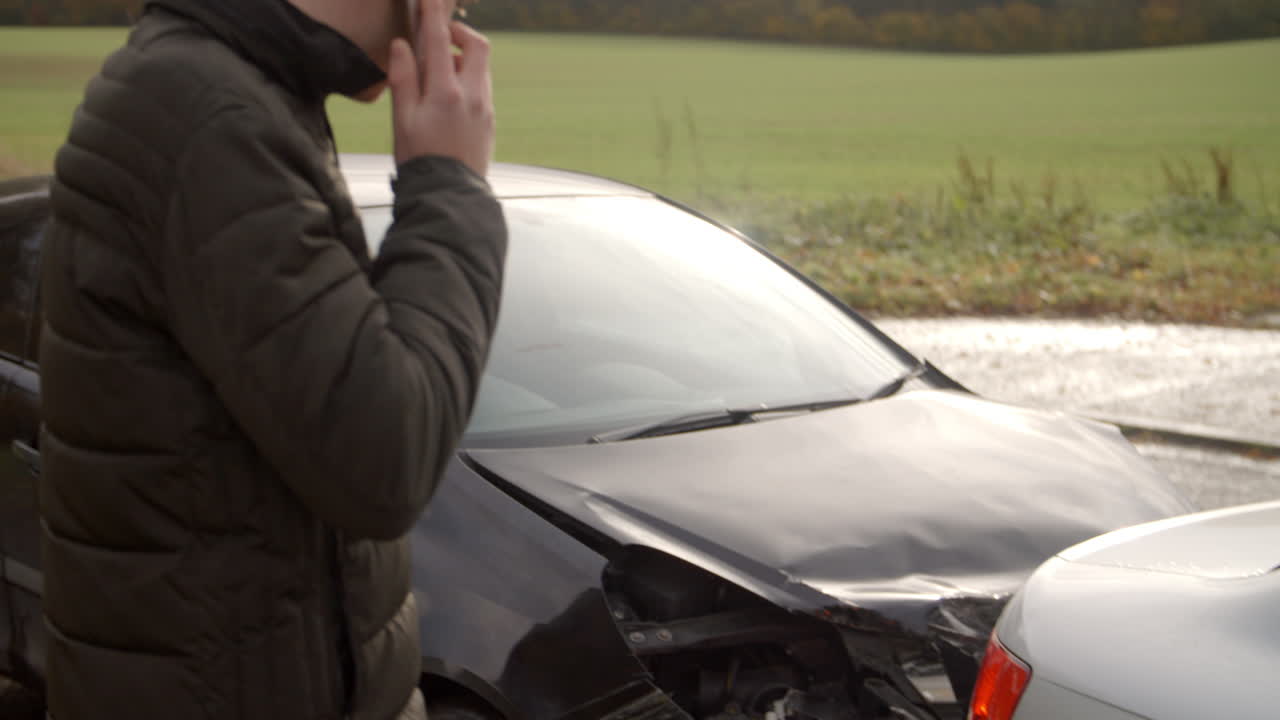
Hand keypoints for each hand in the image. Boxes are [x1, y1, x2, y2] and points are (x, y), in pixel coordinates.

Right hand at [388, 0, 494, 176]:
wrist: (449, 195)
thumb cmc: (419, 159)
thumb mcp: (402, 119)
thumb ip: (403, 79)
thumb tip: (402, 45)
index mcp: (446, 92)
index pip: (440, 41)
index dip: (434, 14)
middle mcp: (472, 96)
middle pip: (478, 46)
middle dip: (460, 33)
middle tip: (440, 37)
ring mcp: (485, 109)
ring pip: (481, 68)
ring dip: (462, 59)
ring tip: (436, 74)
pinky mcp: (489, 122)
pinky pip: (481, 89)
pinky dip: (467, 80)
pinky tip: (447, 97)